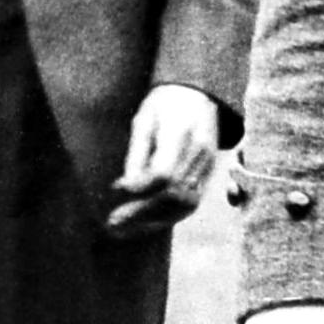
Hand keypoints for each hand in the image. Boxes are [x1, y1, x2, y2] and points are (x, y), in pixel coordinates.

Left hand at [110, 82, 222, 230]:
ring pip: (186, 204)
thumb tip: (126, 189)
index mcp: (181, 133)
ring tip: (128, 227)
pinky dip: (169, 216)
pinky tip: (147, 221)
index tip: (115, 191)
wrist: (198, 96)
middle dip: (143, 212)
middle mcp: (200, 152)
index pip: (163, 174)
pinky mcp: (210, 174)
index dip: (139, 189)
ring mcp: (209, 165)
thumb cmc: (163, 106)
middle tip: (113, 221)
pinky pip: (192, 203)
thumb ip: (137, 154)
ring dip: (156, 220)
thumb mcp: (143, 120)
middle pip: (175, 194)